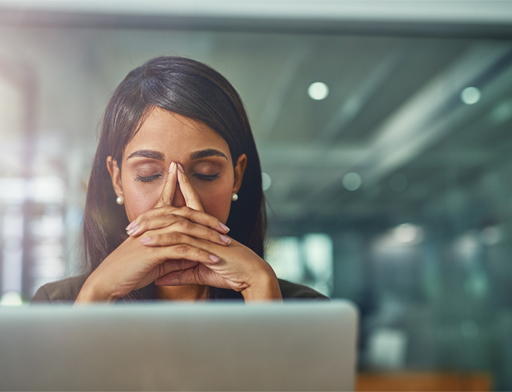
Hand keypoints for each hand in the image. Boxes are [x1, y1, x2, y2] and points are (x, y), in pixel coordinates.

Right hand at [75, 162, 230, 302]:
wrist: (107, 282)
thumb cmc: (129, 271)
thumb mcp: (155, 259)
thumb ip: (172, 252)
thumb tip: (192, 252)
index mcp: (151, 223)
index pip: (172, 204)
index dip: (189, 200)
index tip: (214, 213)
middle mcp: (152, 224)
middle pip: (186, 214)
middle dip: (208, 220)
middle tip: (226, 228)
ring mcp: (153, 236)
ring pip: (187, 230)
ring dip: (209, 236)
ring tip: (226, 243)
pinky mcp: (153, 251)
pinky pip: (183, 249)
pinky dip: (201, 254)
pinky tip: (214, 259)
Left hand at [135, 164, 281, 300]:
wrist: (251, 277)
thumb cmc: (230, 273)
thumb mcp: (199, 272)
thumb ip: (179, 272)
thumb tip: (160, 276)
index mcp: (204, 230)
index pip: (188, 206)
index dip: (177, 193)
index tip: (164, 183)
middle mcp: (203, 228)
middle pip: (175, 212)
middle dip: (153, 213)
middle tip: (133, 220)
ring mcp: (204, 234)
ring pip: (174, 224)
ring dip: (151, 227)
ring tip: (132, 231)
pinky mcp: (206, 245)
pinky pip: (181, 241)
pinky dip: (163, 241)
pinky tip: (147, 242)